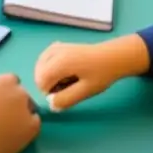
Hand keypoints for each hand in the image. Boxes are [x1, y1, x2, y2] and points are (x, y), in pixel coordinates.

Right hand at [34, 35, 149, 110]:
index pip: (40, 82)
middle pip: (38, 74)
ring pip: (40, 67)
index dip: (50, 93)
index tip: (66, 93)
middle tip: (68, 86)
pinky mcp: (58, 46)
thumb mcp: (86, 91)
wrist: (113, 57)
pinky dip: (50, 68)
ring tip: (68, 79)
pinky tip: (63, 71)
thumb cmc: (101, 74)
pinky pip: (45, 60)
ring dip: (49, 76)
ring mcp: (55, 47)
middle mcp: (53, 52)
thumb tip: (51, 105)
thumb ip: (66, 99)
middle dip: (49, 84)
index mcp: (59, 62)